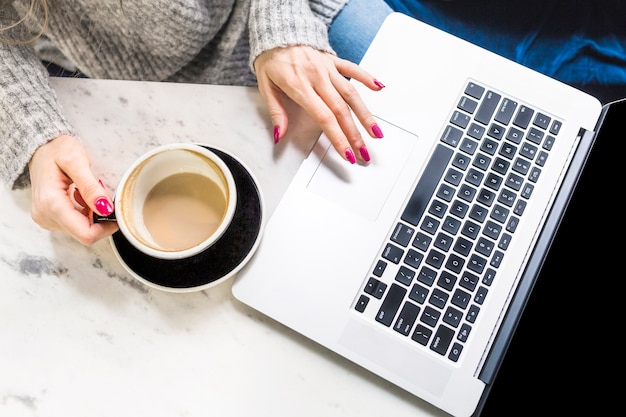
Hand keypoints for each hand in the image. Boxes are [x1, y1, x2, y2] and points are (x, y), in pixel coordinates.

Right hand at [28, 134, 118, 244]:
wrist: (39, 148)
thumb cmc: (56, 150)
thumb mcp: (76, 161)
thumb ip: (90, 187)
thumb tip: (105, 209)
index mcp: (50, 204)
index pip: (85, 234)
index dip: (106, 227)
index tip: (116, 211)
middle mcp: (45, 216)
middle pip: (84, 233)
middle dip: (99, 218)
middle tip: (100, 195)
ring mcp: (45, 219)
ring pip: (81, 230)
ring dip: (91, 214)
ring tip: (85, 192)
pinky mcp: (49, 218)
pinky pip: (74, 224)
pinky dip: (84, 213)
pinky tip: (80, 196)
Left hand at [254, 45, 384, 163]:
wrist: (277, 30)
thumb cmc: (270, 59)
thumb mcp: (265, 87)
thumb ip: (276, 113)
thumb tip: (279, 135)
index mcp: (299, 86)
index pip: (324, 118)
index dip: (338, 138)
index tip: (347, 153)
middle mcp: (317, 77)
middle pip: (341, 111)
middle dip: (354, 135)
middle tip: (364, 152)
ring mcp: (328, 68)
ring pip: (351, 94)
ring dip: (365, 115)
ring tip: (376, 132)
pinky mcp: (333, 60)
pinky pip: (353, 68)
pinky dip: (367, 78)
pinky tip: (379, 89)